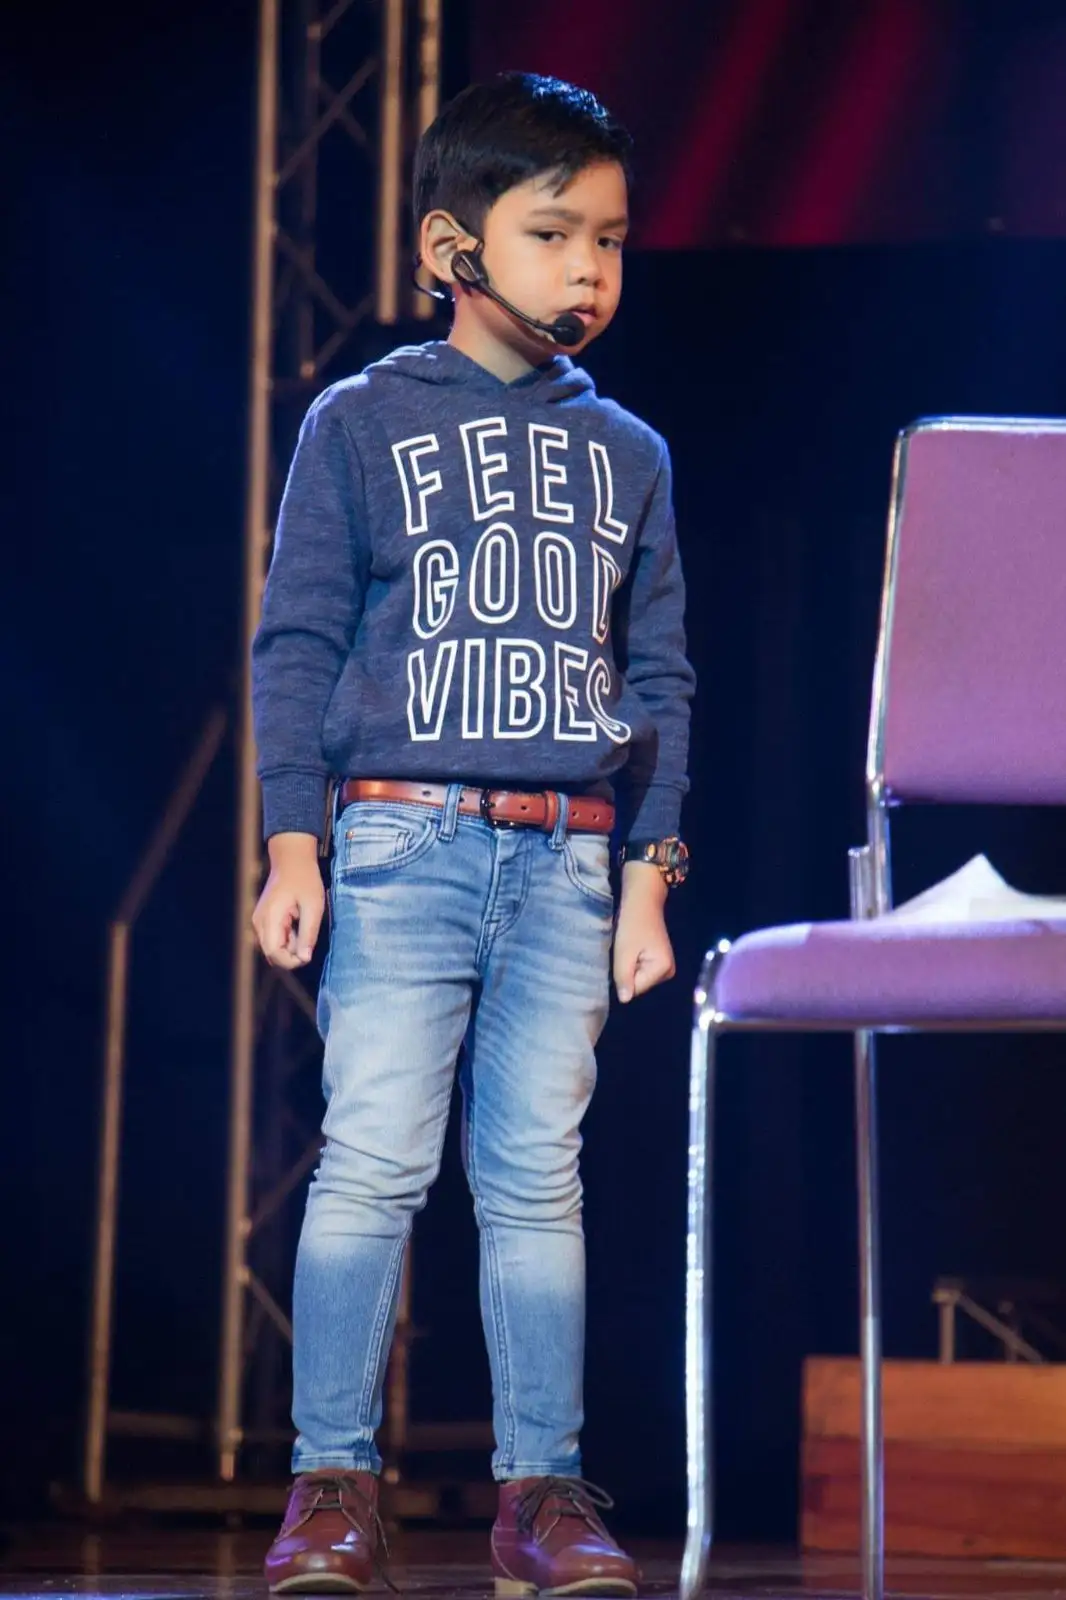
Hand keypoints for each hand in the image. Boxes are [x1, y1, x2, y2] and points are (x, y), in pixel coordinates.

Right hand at [252, 832, 324, 968]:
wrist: (292, 859)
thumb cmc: (305, 879)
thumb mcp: (313, 906)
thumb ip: (308, 933)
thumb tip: (304, 958)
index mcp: (270, 918)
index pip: (274, 953)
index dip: (291, 961)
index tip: (308, 955)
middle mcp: (259, 922)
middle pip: (272, 953)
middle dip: (291, 954)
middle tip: (309, 940)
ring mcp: (259, 920)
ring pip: (273, 947)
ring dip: (290, 945)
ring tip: (303, 925)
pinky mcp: (264, 919)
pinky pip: (274, 937)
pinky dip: (287, 938)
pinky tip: (298, 923)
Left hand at [612, 863, 676, 1002]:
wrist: (642, 900)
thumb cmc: (632, 922)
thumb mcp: (624, 951)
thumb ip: (624, 977)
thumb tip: (624, 1000)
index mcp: (663, 969)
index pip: (635, 989)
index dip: (622, 977)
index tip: (620, 957)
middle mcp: (669, 972)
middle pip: (638, 985)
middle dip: (626, 973)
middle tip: (623, 952)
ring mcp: (665, 967)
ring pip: (638, 979)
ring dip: (627, 968)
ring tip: (626, 950)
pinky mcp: (659, 962)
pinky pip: (640, 971)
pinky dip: (632, 963)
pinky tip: (630, 950)